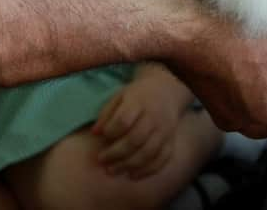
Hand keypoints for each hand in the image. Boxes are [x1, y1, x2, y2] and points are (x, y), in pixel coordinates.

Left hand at [92, 64, 193, 179]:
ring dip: (128, 165)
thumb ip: (107, 114)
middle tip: (101, 159)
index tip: (102, 135)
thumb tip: (95, 133)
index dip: (111, 131)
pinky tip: (132, 175)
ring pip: (149, 152)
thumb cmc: (138, 96)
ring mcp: (165, 130)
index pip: (124, 120)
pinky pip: (162, 159)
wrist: (167, 91)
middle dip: (116, 153)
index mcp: (140, 102)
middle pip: (136, 139)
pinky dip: (147, 170)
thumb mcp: (120, 97)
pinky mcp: (171, 141)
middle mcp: (155, 117)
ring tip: (112, 170)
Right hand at [170, 15, 266, 139]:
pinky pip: (236, 86)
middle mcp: (238, 124)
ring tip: (258, 48)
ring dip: (263, 75)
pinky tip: (240, 49)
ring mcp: (220, 108)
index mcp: (260, 124)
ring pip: (256, 96)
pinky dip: (243, 70)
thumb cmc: (235, 47)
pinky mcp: (208, 91)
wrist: (185, 30)